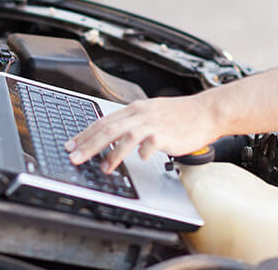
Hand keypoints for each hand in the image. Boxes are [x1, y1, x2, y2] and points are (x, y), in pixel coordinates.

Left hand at [64, 95, 219, 173]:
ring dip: (110, 154)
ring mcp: (153, 124)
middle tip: (74, 157)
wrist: (206, 111)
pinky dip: (141, 152)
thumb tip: (111, 135)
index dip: (85, 134)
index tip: (71, 145)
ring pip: (124, 136)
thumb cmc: (180, 115)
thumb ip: (132, 123)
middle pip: (108, 129)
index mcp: (135, 109)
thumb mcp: (151, 113)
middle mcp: (140, 115)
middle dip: (88, 145)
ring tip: (102, 167)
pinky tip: (138, 160)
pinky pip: (149, 144)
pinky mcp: (165, 135)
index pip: (103, 121)